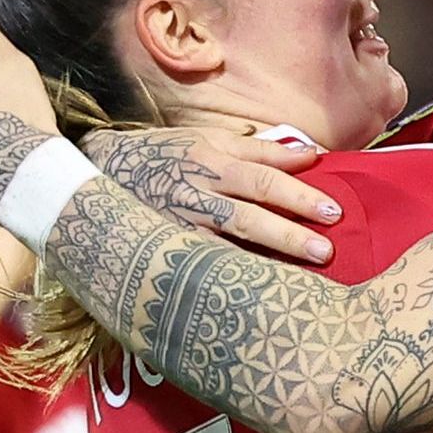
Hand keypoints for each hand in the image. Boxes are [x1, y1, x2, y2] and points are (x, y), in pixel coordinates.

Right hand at [86, 123, 341, 265]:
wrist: (100, 173)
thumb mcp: (206, 140)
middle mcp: (199, 189)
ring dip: (271, 254)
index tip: (333, 208)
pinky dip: (236, 276)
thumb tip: (310, 153)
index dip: (297, 191)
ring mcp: (182, 222)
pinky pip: (207, 264)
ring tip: (307, 268)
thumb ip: (259, 148)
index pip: (263, 174)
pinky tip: (264, 292)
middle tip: (328, 246)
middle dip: (291, 227)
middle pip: (251, 208)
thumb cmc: (165, 156)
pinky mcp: (169, 248)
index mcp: (212, 158)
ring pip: (231, 239)